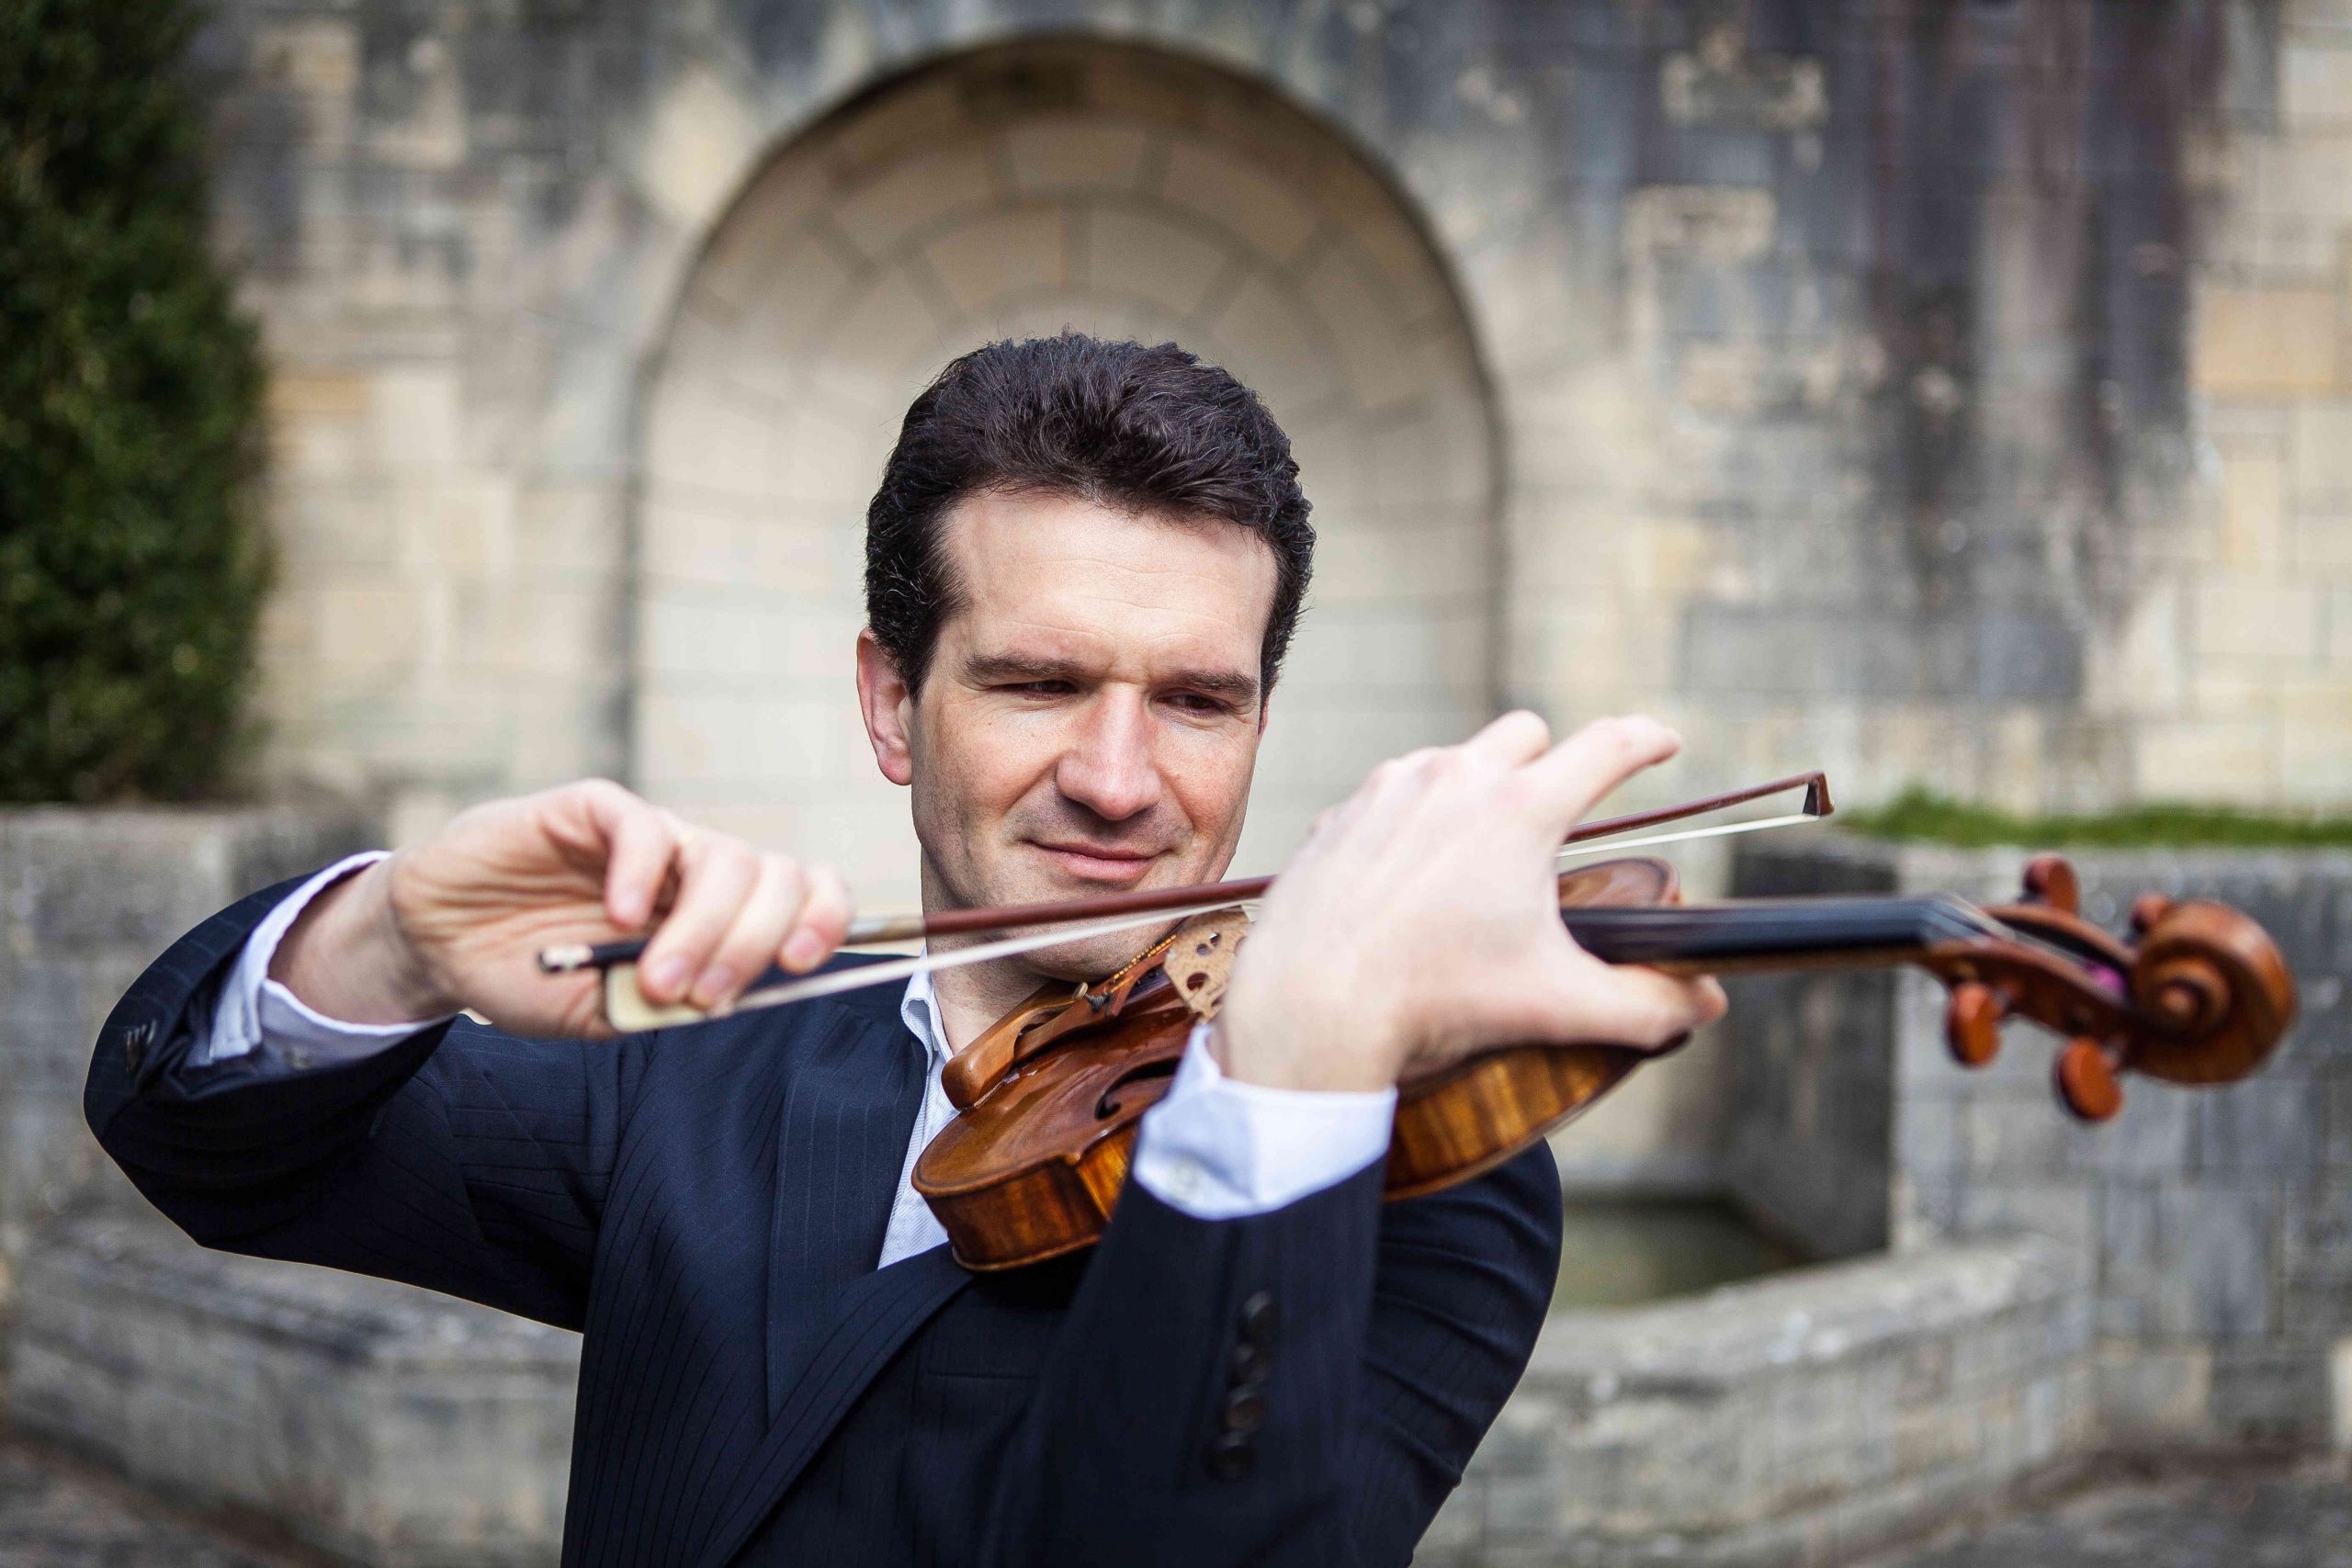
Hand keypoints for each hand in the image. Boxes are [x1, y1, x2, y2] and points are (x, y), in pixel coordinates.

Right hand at [270, 780, 853, 1037]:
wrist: (443, 947)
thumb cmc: (536, 977)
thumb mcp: (607, 1012)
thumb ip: (664, 1008)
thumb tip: (724, 1000)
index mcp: (719, 916)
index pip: (803, 897)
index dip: (822, 919)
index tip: (801, 963)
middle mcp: (697, 870)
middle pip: (774, 879)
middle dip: (752, 944)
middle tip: (702, 996)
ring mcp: (651, 839)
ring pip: (722, 857)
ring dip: (702, 927)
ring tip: (658, 977)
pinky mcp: (592, 811)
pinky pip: (643, 826)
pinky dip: (641, 871)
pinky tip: (620, 916)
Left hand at [1212, 713, 1727, 1092]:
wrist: (1310, 1007)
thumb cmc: (1433, 1003)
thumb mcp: (1555, 1006)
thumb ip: (1645, 1005)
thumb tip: (1705, 1003)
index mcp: (1521, 811)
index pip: (1608, 746)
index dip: (1648, 739)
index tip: (1666, 742)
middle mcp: (1455, 779)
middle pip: (1527, 734)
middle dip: (1551, 762)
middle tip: (1558, 818)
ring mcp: (1390, 789)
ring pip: (1453, 758)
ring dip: (1477, 787)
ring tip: (1480, 852)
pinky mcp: (1341, 814)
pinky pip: (1391, 793)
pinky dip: (1414, 816)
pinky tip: (1412, 868)